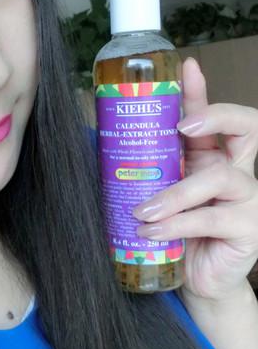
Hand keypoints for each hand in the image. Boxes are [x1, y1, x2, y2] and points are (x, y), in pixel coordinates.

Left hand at [132, 56, 257, 304]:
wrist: (194, 280)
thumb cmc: (176, 233)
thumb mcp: (162, 194)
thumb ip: (150, 169)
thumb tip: (105, 141)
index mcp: (217, 158)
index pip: (221, 116)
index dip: (206, 91)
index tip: (187, 68)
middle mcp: (239, 173)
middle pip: (248, 129)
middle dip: (215, 117)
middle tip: (181, 127)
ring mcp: (249, 201)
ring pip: (218, 179)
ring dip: (175, 193)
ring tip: (141, 211)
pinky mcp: (248, 230)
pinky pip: (210, 218)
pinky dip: (175, 224)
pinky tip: (150, 231)